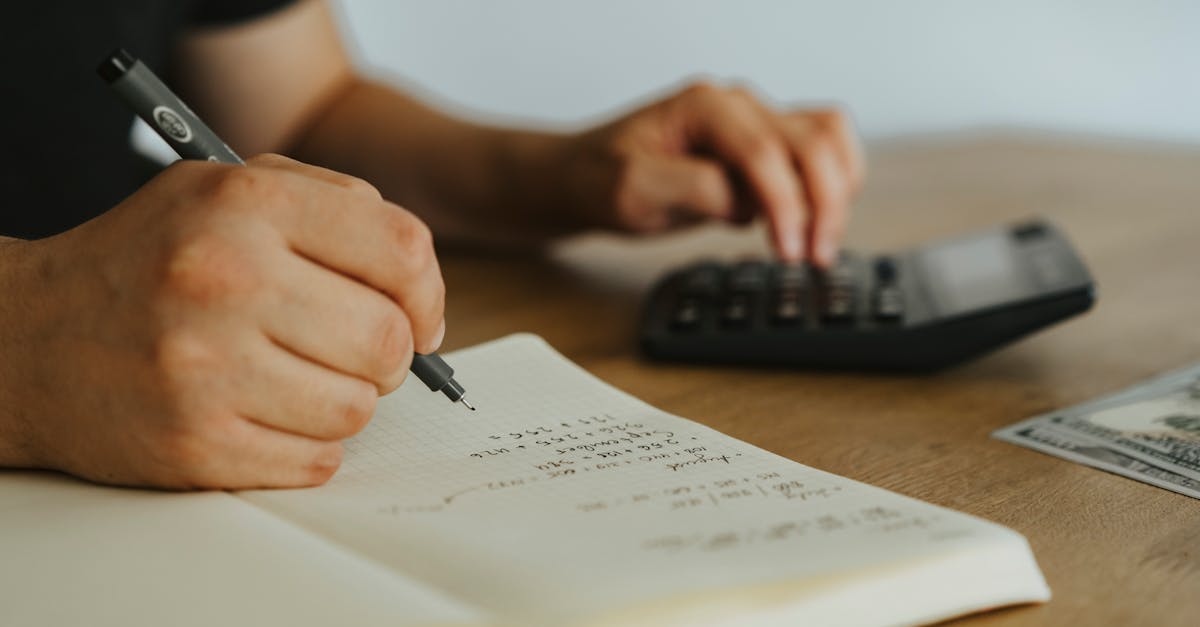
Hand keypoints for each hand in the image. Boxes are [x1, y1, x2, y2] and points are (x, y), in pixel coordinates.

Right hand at [0, 155, 443, 488]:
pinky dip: (308, 446)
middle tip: (357, 352)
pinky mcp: (192, 444)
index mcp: (246, 205)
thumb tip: (418, 281)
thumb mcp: (228, 189)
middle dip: (390, 354)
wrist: (27, 339)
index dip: (428, 293)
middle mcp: (225, 280)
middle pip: (387, 340)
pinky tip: (268, 415)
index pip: (400, 250)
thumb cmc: (149, 260)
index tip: (421, 316)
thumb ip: (333, 206)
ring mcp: (205, 368)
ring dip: (345, 400)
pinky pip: (315, 461)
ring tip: (298, 380)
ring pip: (357, 407)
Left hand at [560, 81, 863, 264]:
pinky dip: (831, 185)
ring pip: (828, 139)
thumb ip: (693, 190)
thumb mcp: (632, 192)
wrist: (585, 176)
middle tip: (815, 257)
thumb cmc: (601, 180)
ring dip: (838, 191)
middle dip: (824, 203)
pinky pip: (820, 151)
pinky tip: (812, 225)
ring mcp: (755, 122)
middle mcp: (738, 106)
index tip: (788, 251)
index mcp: (704, 106)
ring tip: (820, 244)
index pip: (764, 151)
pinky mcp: (764, 146)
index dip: (785, 204)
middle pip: (812, 142)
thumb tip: (747, 203)